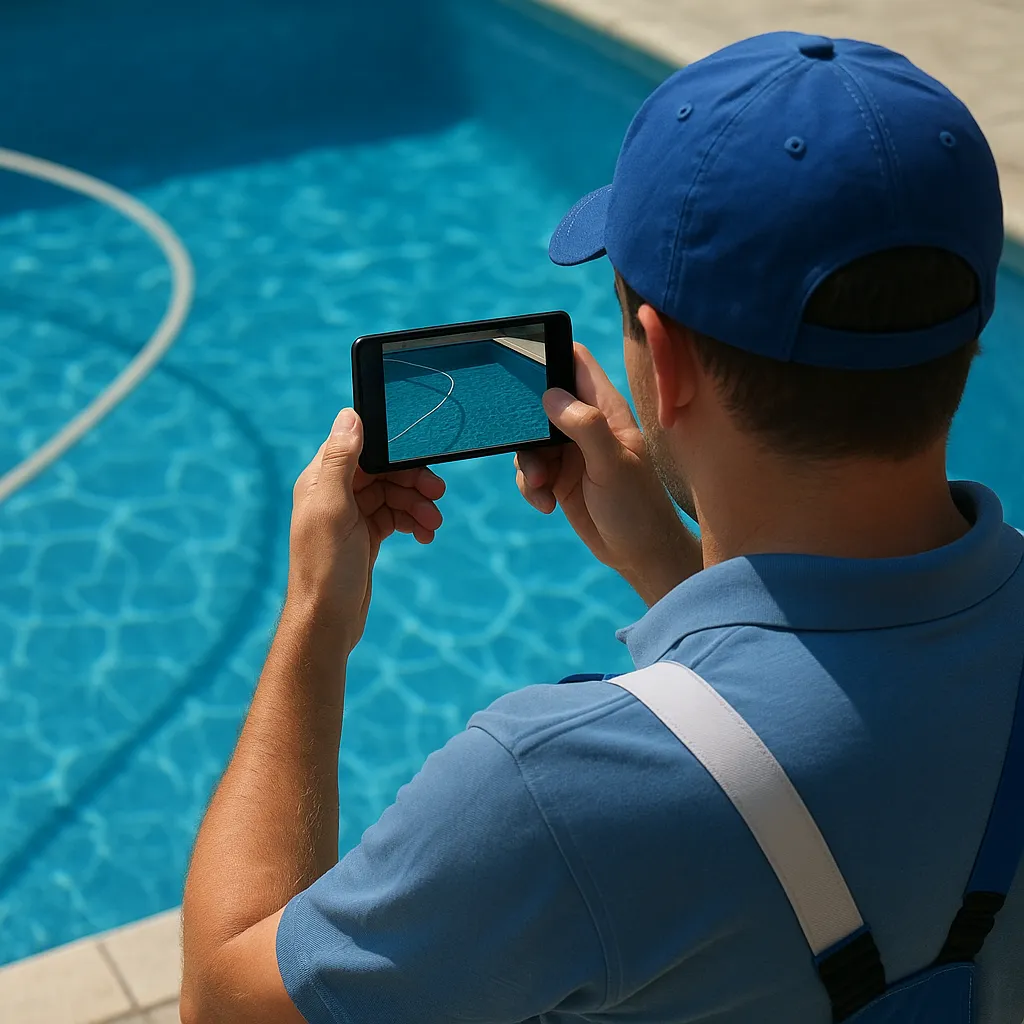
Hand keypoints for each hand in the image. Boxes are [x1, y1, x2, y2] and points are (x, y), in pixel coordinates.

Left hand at [285, 408, 444, 645]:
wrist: (328, 621)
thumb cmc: (325, 567)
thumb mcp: (333, 508)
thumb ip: (340, 461)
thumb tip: (349, 414)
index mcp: (320, 480)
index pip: (362, 447)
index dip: (393, 450)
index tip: (420, 458)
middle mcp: (334, 493)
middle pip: (383, 470)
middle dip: (412, 481)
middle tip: (438, 495)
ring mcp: (351, 515)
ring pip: (393, 494)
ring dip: (417, 505)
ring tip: (433, 524)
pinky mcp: (365, 535)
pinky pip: (395, 516)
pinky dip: (412, 521)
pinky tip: (425, 535)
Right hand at [515, 344, 699, 605]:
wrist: (640, 556)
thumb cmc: (637, 508)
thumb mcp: (613, 465)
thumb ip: (586, 426)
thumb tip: (550, 396)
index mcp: (606, 410)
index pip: (576, 362)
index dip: (550, 354)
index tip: (522, 365)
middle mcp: (587, 425)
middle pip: (541, 401)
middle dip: (525, 422)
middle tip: (526, 445)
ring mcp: (571, 451)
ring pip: (530, 439)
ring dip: (527, 463)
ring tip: (541, 487)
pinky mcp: (560, 478)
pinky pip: (531, 469)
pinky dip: (531, 485)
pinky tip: (546, 505)